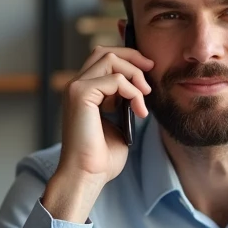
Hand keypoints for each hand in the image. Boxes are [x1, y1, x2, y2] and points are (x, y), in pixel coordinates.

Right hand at [44, 46, 153, 221]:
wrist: (87, 175)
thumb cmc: (102, 158)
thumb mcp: (119, 123)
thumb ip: (123, 102)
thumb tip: (140, 87)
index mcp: (84, 92)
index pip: (103, 59)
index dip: (128, 58)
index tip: (149, 70)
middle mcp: (76, 86)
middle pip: (105, 52)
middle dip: (132, 58)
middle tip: (151, 71)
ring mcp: (75, 88)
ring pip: (109, 59)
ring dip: (134, 74)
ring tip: (145, 97)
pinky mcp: (80, 94)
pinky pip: (115, 79)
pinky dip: (133, 92)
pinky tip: (139, 111)